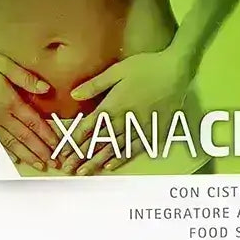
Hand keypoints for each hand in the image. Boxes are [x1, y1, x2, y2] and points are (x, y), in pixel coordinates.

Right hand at [0, 45, 58, 169]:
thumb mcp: (2, 63)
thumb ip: (25, 78)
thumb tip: (46, 89)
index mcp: (9, 101)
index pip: (33, 123)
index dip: (47, 135)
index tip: (57, 146)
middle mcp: (0, 116)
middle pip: (25, 137)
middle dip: (41, 151)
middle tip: (53, 162)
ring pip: (12, 143)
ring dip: (27, 155)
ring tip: (39, 165)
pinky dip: (7, 152)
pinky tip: (15, 160)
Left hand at [61, 47, 195, 174]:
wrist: (176, 71)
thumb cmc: (146, 67)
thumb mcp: (117, 71)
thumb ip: (95, 85)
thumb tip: (74, 94)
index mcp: (113, 105)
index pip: (88, 127)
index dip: (74, 140)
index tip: (63, 151)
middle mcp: (124, 120)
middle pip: (98, 142)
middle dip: (81, 156)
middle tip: (69, 169)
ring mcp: (139, 127)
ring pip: (114, 148)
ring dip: (98, 161)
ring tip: (85, 172)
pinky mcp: (153, 130)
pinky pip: (135, 148)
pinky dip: (122, 158)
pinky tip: (111, 166)